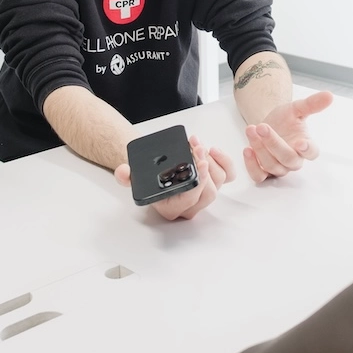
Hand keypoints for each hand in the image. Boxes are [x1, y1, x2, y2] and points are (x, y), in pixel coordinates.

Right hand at [114, 135, 235, 220]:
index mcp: (172, 208)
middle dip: (206, 168)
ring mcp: (204, 194)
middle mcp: (190, 205)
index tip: (197, 161)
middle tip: (196, 147)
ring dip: (211, 161)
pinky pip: (228, 176)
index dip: (198, 182)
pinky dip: (225, 161)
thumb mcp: (133, 175)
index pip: (190, 201)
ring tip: (197, 144)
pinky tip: (213, 150)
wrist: (154, 169)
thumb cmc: (147, 175)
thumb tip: (123, 173)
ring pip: (219, 183)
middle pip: (209, 193)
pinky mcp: (214, 182)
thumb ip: (126, 176)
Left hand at [243, 91, 332, 182]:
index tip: (301, 143)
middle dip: (274, 143)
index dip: (307, 150)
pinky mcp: (263, 171)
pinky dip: (251, 166)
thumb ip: (312, 104)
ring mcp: (279, 167)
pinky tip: (247, 150)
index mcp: (305, 146)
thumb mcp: (296, 108)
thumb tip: (329, 95)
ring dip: (260, 148)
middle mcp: (293, 160)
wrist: (266, 124)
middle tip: (262, 127)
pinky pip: (258, 176)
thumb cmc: (284, 119)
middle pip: (288, 159)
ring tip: (251, 129)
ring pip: (272, 166)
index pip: (312, 153)